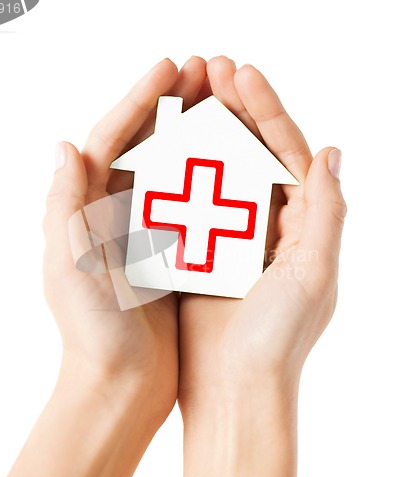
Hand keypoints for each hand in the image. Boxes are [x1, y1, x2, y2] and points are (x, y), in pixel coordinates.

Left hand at [0, 57, 209, 476]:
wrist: (122, 384)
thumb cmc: (94, 334)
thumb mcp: (70, 269)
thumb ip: (64, 209)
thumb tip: (65, 146)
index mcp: (84, 212)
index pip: (109, 140)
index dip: (138, 100)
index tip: (170, 69)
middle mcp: (112, 214)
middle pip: (142, 146)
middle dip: (171, 106)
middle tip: (204, 72)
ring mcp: (144, 231)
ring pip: (171, 170)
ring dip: (194, 136)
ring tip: (223, 104)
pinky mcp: (170, 253)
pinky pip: (192, 205)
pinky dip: (210, 180)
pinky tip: (235, 161)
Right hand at [178, 56, 345, 476]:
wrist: (234, 388)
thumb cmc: (278, 339)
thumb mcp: (315, 273)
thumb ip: (328, 212)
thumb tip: (332, 152)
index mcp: (302, 225)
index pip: (288, 153)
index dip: (267, 111)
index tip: (241, 74)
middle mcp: (270, 225)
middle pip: (252, 154)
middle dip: (234, 109)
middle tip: (208, 70)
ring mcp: (232, 236)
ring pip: (217, 172)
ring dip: (203, 133)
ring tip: (185, 96)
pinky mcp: (200, 252)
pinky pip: (189, 204)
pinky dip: (178, 174)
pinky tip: (163, 147)